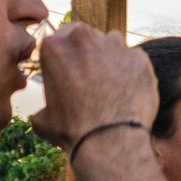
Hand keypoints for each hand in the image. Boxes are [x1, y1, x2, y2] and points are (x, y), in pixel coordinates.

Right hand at [31, 23, 157, 148]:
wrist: (109, 142)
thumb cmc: (73, 132)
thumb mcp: (43, 121)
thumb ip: (42, 108)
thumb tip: (40, 115)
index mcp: (54, 46)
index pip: (61, 39)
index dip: (67, 56)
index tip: (72, 70)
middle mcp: (83, 38)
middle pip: (87, 38)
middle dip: (89, 54)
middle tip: (93, 79)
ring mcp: (114, 45)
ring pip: (113, 44)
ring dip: (112, 59)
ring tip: (113, 86)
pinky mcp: (139, 57)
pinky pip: (135, 59)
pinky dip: (133, 72)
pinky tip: (130, 92)